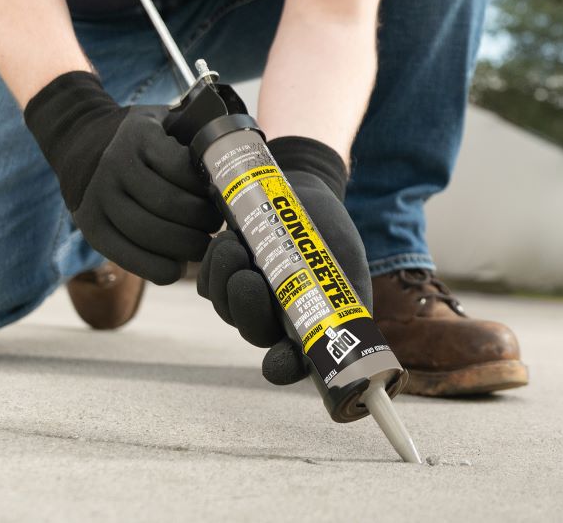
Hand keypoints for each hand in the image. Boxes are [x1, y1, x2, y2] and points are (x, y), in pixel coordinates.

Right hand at [25, 72, 220, 283]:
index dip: (207, 189)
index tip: (221, 196)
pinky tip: (177, 266)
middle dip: (202, 221)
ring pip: (151, 233)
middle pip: (169, 205)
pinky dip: (159, 267)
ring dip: (185, 246)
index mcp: (138, 136)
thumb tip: (236, 159)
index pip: (182, 170)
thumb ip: (195, 134)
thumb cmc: (141, 138)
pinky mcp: (91, 228)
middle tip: (217, 225)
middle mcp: (114, 166)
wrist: (81, 144)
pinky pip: (129, 256)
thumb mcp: (165, 121)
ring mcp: (98, 198)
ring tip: (202, 245)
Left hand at [197, 137, 371, 384]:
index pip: (292, 363)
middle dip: (244, 306)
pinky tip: (226, 241)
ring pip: (224, 305)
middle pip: (252, 331)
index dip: (282, 367)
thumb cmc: (331, 235)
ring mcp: (246, 301)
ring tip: (233, 244)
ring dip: (223, 278)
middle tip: (247, 275)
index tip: (274, 363)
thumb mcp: (349, 266)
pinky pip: (206, 284)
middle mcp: (274, 322)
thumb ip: (350, 300)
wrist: (304, 196)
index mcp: (307, 328)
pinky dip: (211, 265)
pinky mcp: (222, 278)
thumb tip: (356, 333)